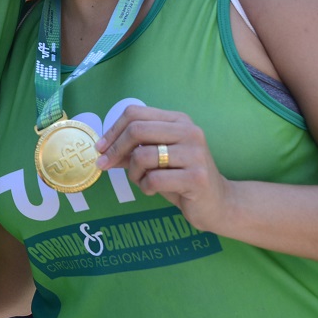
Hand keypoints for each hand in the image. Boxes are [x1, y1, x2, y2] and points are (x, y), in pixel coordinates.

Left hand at [94, 105, 231, 232]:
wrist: (218, 203)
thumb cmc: (181, 178)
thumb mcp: (156, 159)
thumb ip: (132, 150)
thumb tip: (102, 148)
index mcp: (178, 120)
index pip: (135, 113)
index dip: (112, 130)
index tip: (100, 148)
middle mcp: (189, 131)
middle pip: (137, 130)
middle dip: (115, 149)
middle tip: (104, 165)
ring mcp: (195, 154)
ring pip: (143, 156)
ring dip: (132, 173)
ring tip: (141, 181)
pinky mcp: (196, 177)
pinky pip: (154, 179)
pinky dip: (145, 187)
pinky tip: (153, 190)